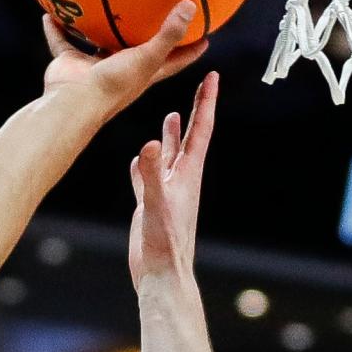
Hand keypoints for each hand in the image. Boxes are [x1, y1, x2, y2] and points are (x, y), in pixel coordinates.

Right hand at [43, 2, 207, 118]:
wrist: (74, 104)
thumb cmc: (114, 86)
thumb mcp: (147, 58)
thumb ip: (168, 34)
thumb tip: (191, 6)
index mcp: (144, 72)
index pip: (174, 60)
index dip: (191, 49)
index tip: (206, 34)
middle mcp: (122, 69)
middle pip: (138, 48)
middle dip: (146, 32)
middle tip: (157, 6)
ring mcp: (95, 67)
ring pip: (98, 42)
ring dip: (98, 27)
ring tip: (101, 2)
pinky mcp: (72, 65)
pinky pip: (63, 41)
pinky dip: (56, 28)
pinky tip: (51, 10)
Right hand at [129, 71, 218, 290]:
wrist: (162, 275)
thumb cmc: (164, 244)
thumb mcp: (155, 204)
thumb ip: (150, 175)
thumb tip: (148, 143)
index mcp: (188, 175)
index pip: (200, 130)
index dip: (206, 102)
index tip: (212, 76)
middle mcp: (180, 180)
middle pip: (189, 137)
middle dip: (194, 110)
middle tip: (200, 84)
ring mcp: (166, 192)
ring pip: (169, 156)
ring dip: (170, 136)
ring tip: (171, 115)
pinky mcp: (151, 205)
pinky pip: (148, 178)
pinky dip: (144, 164)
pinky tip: (139, 158)